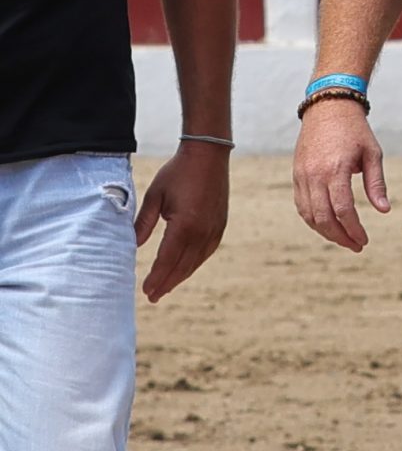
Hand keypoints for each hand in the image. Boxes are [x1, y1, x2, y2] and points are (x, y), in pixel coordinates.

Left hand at [134, 141, 228, 302]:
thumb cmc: (178, 172)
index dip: (156, 277)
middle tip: (152, 296)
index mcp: (185, 224)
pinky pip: (207, 251)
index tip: (145, 291)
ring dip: (180, 276)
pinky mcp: (220, 223)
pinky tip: (186, 268)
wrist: (208, 153)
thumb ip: (143, 223)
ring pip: (196, 261)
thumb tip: (132, 246)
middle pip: (183, 265)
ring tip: (166, 287)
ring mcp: (215, 227)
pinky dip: (195, 263)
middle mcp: (203, 230)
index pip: (167, 260)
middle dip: (167, 282)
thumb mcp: (155, 196)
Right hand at [291, 97, 388, 251]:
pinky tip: (327, 226)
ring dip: (326, 232)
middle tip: (356, 245)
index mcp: (335, 169)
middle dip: (340, 237)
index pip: (342, 210)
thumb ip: (376, 184)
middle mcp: (314, 175)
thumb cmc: (356, 131)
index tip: (364, 240)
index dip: (353, 229)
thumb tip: (385, 211)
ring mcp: (302, 176)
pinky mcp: (296, 176)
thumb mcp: (373, 154)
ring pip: (309, 215)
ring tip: (344, 239)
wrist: (329, 108)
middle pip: (323, 218)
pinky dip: (313, 220)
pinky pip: (302, 206)